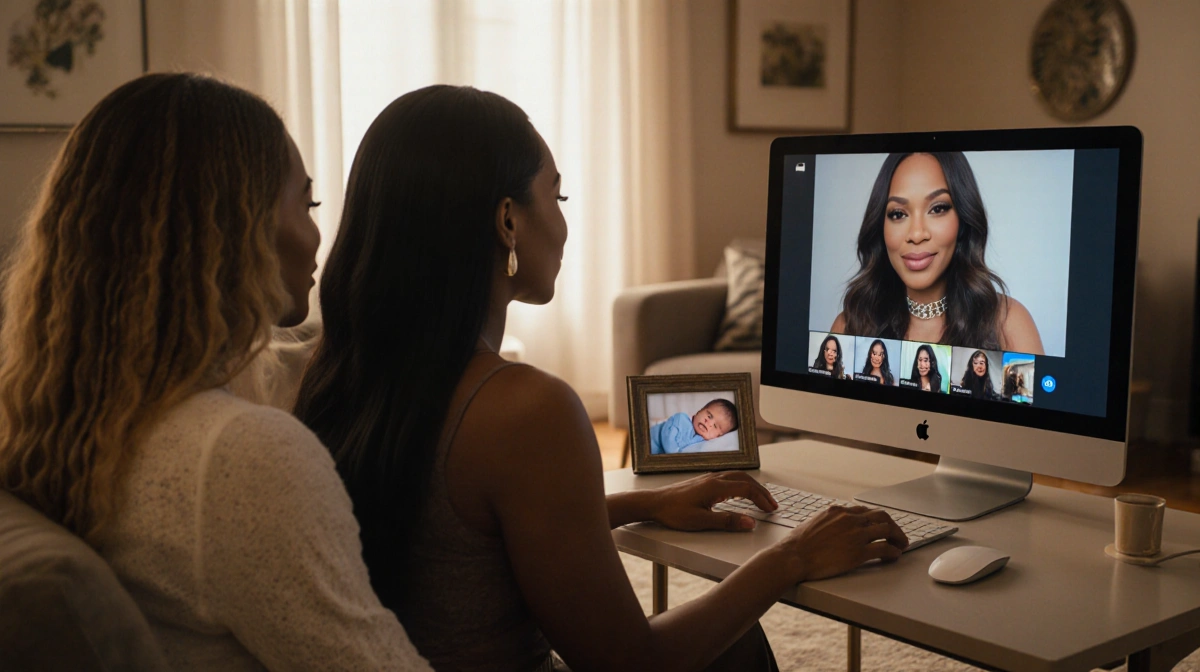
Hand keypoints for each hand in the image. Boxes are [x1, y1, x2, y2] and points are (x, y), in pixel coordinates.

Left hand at [648, 472, 777, 531]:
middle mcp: (714, 479)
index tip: (771, 509)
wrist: (654, 503)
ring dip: (752, 486)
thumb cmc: (673, 512)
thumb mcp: (701, 521)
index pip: (746, 488)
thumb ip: (727, 521)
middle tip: (772, 504)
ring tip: (761, 499)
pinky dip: (741, 484)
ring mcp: (708, 478)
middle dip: (761, 491)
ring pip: (737, 476)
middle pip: (745, 479)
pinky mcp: (704, 482)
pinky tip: (741, 493)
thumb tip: (750, 522)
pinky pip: (729, 478)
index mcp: (715, 487)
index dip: (761, 499)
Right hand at [774, 505, 908, 582]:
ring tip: (901, 546)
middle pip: (881, 516)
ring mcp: (856, 535)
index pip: (865, 511)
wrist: (793, 556)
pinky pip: (884, 549)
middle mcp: (849, 520)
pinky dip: (894, 552)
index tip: (880, 527)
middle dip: (892, 526)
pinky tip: (894, 556)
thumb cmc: (797, 544)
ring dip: (898, 538)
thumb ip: (828, 522)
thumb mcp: (813, 523)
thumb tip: (832, 527)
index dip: (876, 520)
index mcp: (838, 511)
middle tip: (897, 535)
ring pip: (887, 530)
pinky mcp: (859, 553)